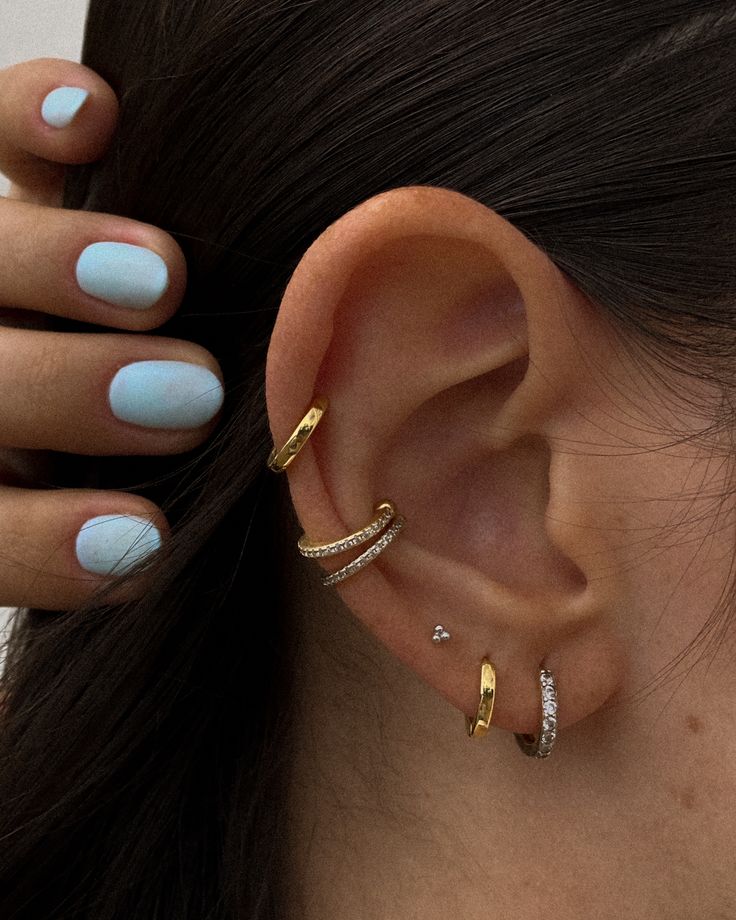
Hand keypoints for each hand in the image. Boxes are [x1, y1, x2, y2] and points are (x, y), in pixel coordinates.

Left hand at [0, 59, 221, 609]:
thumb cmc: (80, 449)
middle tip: (192, 396)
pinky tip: (94, 116)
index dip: (43, 543)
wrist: (60, 339)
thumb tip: (167, 545)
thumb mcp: (96, 507)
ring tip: (162, 277)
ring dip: (59, 264)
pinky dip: (32, 117)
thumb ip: (102, 526)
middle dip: (75, 390)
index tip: (139, 539)